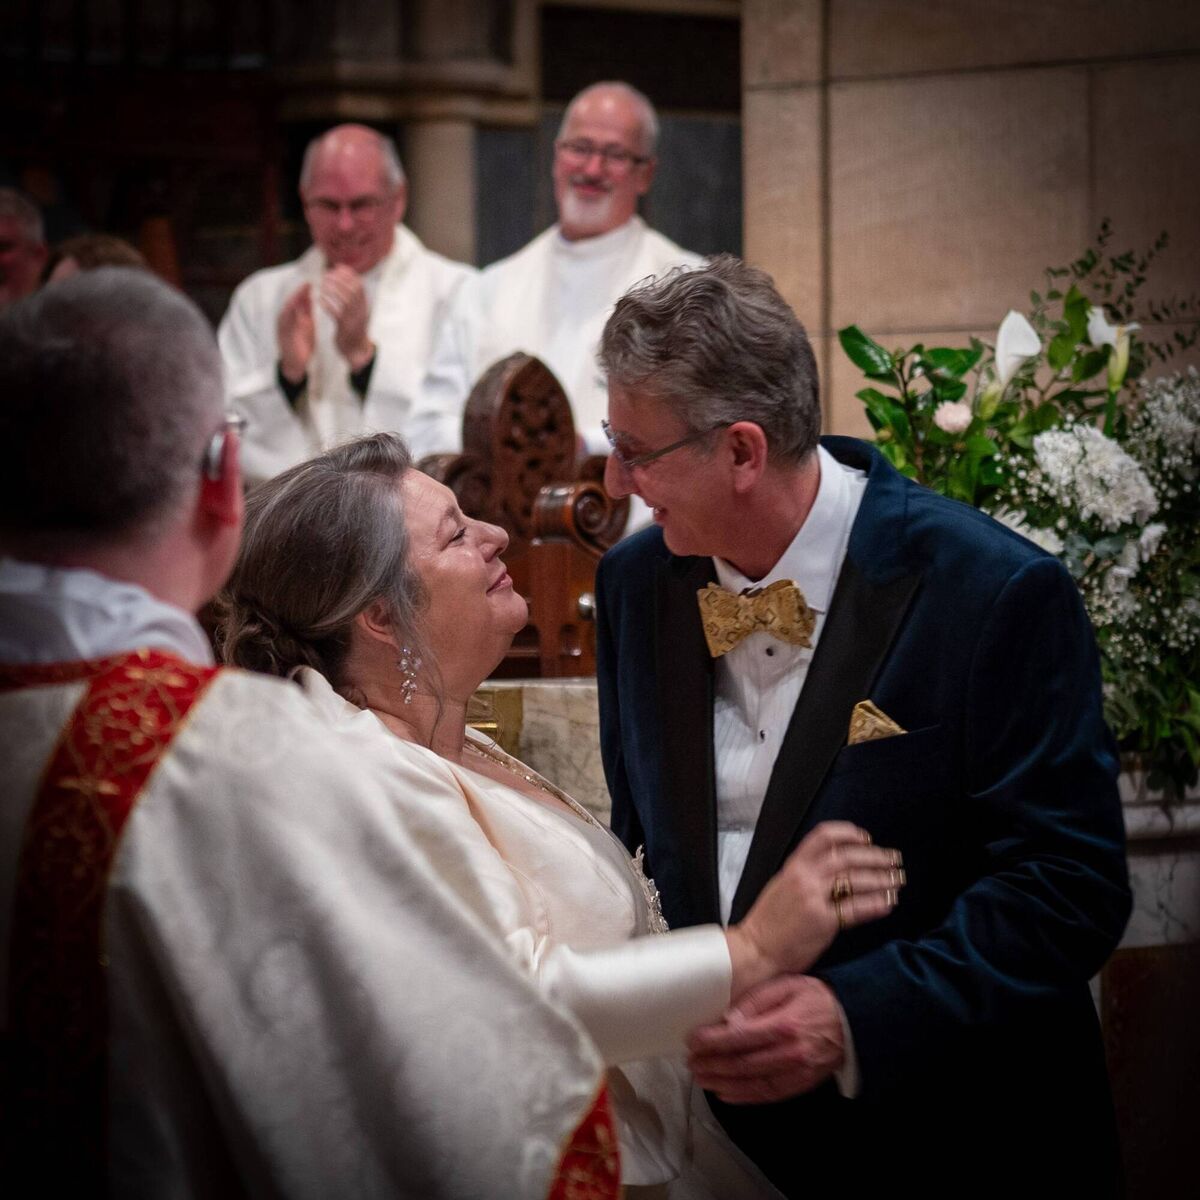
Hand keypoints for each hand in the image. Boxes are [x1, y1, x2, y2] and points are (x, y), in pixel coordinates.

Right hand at [277, 282, 314, 382]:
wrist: (297, 363)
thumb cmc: (303, 343)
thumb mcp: (307, 324)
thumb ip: (308, 311)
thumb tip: (312, 295)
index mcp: (295, 316)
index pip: (300, 300)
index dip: (306, 290)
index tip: (316, 281)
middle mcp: (287, 318)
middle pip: (292, 301)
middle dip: (300, 292)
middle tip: (308, 282)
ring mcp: (283, 325)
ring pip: (287, 308)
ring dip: (294, 300)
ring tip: (301, 291)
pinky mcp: (281, 334)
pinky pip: (284, 321)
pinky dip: (289, 313)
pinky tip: (294, 307)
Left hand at [319, 265, 372, 368]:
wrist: (356, 350)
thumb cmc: (353, 328)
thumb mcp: (357, 311)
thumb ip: (354, 298)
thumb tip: (348, 279)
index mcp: (364, 305)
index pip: (359, 285)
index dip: (348, 274)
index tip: (337, 267)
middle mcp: (361, 311)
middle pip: (352, 290)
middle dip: (339, 280)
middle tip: (326, 274)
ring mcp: (353, 319)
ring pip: (344, 300)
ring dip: (332, 290)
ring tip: (322, 284)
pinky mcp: (344, 328)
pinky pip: (336, 313)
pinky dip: (328, 305)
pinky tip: (320, 300)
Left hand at [688, 975, 843, 1102]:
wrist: (852, 1020)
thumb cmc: (816, 997)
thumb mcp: (786, 985)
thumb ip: (756, 1000)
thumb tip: (729, 1019)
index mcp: (784, 1024)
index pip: (740, 1037)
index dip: (713, 1041)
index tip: (693, 1040)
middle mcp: (790, 1052)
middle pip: (742, 1063)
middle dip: (712, 1064)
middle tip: (690, 1062)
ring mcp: (797, 1071)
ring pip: (753, 1083)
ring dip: (722, 1083)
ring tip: (700, 1078)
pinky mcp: (801, 1083)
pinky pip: (769, 1094)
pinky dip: (744, 1096)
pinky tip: (725, 1093)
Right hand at [725, 821, 901, 995]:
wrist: (754, 950)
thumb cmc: (768, 922)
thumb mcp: (781, 886)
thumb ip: (804, 874)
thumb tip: (833, 868)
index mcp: (793, 866)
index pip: (823, 836)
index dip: (848, 833)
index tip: (866, 838)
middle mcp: (804, 878)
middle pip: (847, 856)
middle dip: (875, 856)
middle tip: (894, 859)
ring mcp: (813, 899)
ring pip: (855, 880)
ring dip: (882, 879)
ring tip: (898, 880)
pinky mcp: (823, 922)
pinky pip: (856, 909)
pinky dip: (876, 903)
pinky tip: (889, 902)